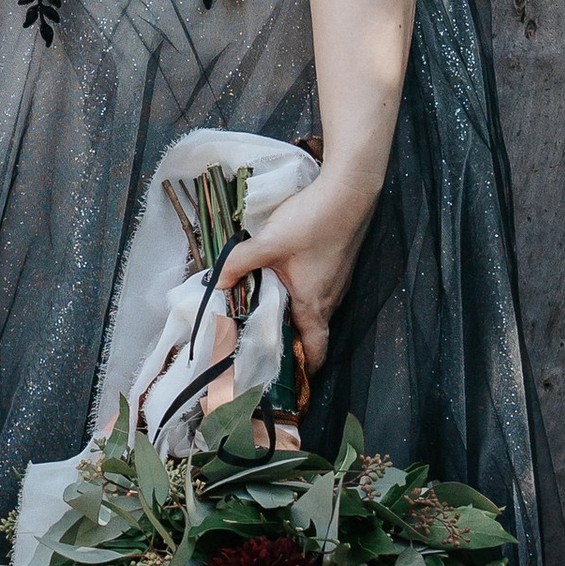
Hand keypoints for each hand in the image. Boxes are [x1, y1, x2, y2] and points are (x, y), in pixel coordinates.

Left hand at [219, 163, 379, 380]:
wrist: (349, 191)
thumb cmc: (313, 222)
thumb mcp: (269, 243)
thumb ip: (239, 263)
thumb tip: (215, 283)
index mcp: (315, 306)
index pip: (314, 353)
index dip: (299, 370)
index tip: (276, 374)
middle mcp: (330, 300)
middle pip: (310, 334)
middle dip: (288, 342)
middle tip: (257, 343)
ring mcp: (337, 283)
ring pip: (313, 312)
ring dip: (292, 317)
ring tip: (262, 314)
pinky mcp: (337, 266)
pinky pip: (317, 293)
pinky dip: (300, 297)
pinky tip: (281, 283)